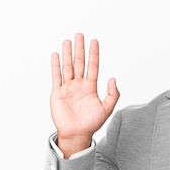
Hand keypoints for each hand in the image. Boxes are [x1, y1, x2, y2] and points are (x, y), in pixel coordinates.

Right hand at [50, 33, 119, 156]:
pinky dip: (56, 66)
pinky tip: (56, 55)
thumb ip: (112, 94)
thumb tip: (113, 78)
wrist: (77, 134)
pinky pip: (56, 76)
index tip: (94, 41)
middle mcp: (79, 85)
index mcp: (91, 87)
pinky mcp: (57, 93)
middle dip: (80, 49)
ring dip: (68, 53)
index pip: (93, 66)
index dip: (94, 54)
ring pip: (68, 66)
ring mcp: (68, 88)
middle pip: (79, 63)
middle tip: (80, 35)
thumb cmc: (92, 123)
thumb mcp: (107, 108)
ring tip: (67, 41)